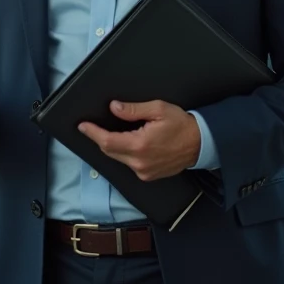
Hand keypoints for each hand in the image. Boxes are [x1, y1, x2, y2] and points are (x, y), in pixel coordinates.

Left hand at [78, 100, 200, 181]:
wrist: (200, 144)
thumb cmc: (181, 124)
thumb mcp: (158, 109)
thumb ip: (134, 110)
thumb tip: (114, 108)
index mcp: (140, 145)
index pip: (107, 141)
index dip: (93, 133)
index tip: (82, 126)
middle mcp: (139, 162)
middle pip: (109, 151)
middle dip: (99, 138)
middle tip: (90, 127)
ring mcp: (143, 172)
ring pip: (118, 158)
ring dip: (111, 146)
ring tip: (107, 133)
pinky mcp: (148, 176)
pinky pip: (128, 164)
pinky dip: (123, 153)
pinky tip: (125, 143)